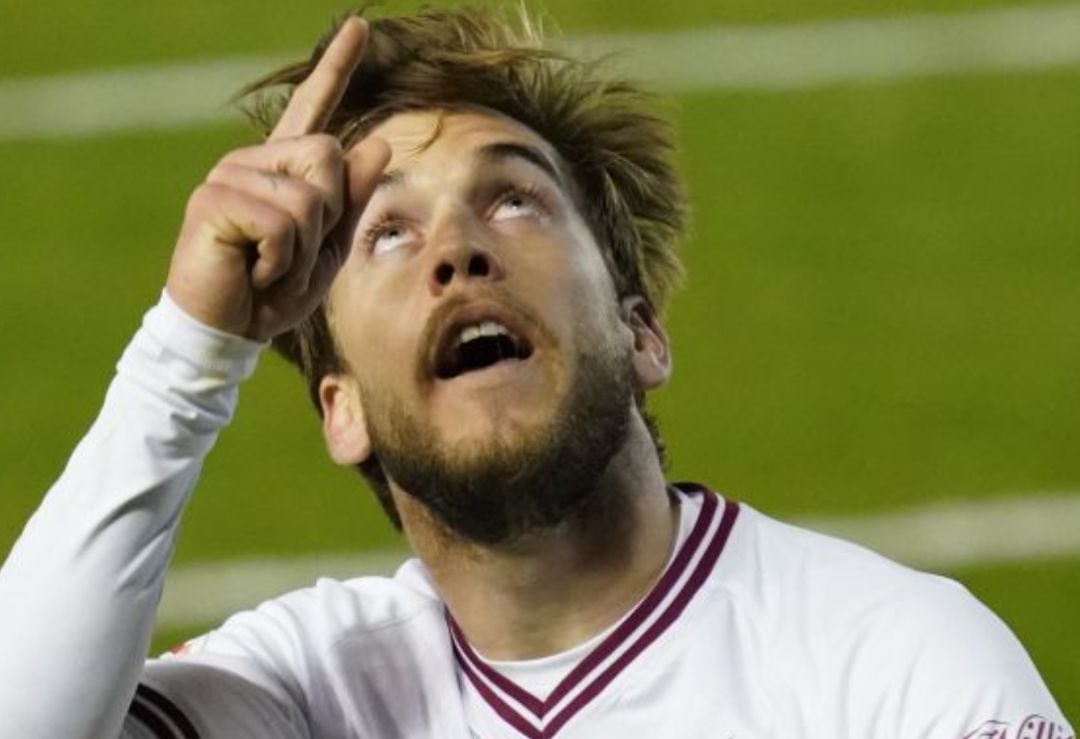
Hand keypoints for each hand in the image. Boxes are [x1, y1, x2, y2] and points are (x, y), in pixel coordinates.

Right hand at [165, 17, 390, 339]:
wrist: (229, 329)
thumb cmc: (274, 290)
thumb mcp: (328, 247)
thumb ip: (352, 198)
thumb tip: (378, 142)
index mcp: (283, 168)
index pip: (315, 108)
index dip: (336, 67)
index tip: (360, 27)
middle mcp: (255, 160)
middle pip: (331, 157)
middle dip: (328, 219)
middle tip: (291, 254)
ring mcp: (231, 174)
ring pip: (311, 197)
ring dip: (304, 249)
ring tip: (269, 265)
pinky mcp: (215, 198)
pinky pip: (284, 224)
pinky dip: (281, 261)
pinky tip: (253, 269)